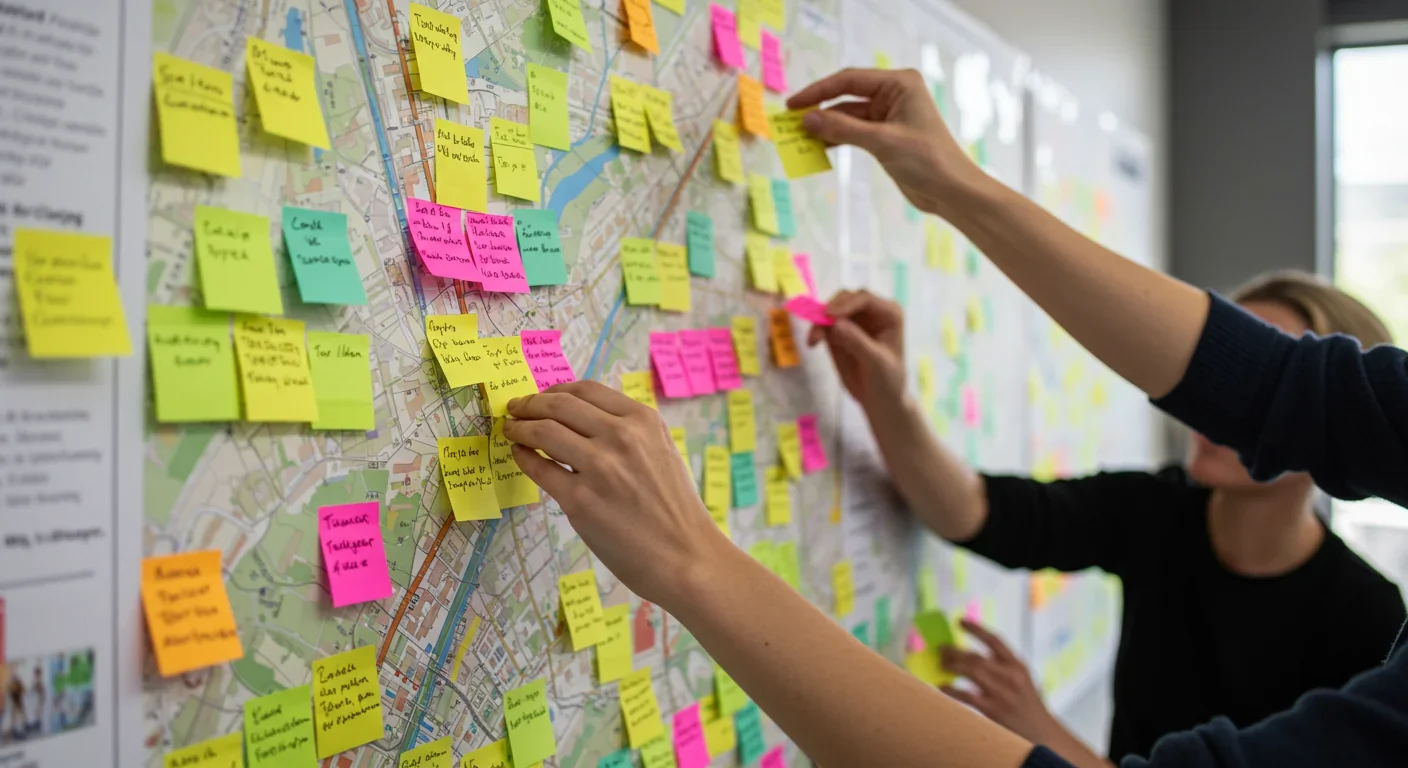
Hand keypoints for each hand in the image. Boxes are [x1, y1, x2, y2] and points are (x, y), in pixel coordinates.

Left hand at [501, 382, 726, 608]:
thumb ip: (629, 432)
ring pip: (543, 431)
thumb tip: (583, 419)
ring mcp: (599, 468)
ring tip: (511, 430)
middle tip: (515, 408)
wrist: (686, 556)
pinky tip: (520, 456)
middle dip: (530, 403)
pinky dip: (523, 457)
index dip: (555, 389)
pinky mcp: (580, 501)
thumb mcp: (662, 451)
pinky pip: (539, 469)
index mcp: (642, 421)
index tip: (541, 396)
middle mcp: (621, 437)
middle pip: (559, 405)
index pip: (586, 390)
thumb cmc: (675, 508)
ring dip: (519, 427)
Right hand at [788, 68, 979, 216]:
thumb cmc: (926, 160)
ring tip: (799, 138)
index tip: (793, 104)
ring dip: (826, 127)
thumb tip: (807, 120)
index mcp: (899, 84)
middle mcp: (894, 94)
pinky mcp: (885, 136)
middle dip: (820, 110)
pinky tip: (818, 147)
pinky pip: (854, 132)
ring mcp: (889, 116)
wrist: (951, 191)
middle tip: (790, 122)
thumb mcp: (882, 142)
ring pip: (848, 117)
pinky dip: (837, 139)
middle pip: (847, 97)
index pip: (850, 80)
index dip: (819, 91)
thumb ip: (843, 129)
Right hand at [805, 290, 905, 410]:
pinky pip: (824, 324)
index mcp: (889, 313)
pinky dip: (816, 330)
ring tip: (813, 340)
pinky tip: (812, 343)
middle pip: (845, 299)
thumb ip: (857, 342)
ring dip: (819, 321)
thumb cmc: (887, 380)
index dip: (846, 304)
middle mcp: (871, 312)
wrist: (879, 400)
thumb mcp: (876, 363)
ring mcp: (854, 321)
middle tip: (818, 327)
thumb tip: (835, 324)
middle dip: (830, 310)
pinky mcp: (839, 332)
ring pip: (831, 309)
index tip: (828, 316)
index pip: (865, 299)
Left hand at [939, 619, 1063, 744]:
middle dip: (955, 651)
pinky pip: (967, 696)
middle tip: (941, 649)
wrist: (1042, 733)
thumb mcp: (1021, 679)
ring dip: (952, 666)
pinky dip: (952, 689)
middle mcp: (1011, 676)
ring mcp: (1003, 693)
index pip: (995, 640)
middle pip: (977, 656)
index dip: (976, 629)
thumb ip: (1002, 666)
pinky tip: (942, 686)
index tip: (959, 621)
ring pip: (972, 672)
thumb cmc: (1026, 704)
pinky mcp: (994, 710)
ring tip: (941, 665)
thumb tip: (968, 655)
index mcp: (1018, 665)